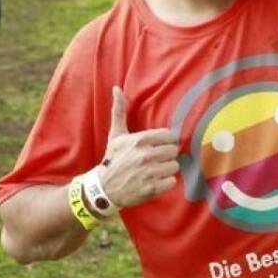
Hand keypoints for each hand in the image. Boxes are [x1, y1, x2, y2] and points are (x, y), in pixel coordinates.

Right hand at [99, 86, 178, 208]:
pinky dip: (166, 183)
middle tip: (157, 160)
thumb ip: (119, 111)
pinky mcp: (152, 188)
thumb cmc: (112, 159)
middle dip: (167, 156)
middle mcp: (146, 155)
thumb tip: (116, 88)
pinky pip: (172, 182)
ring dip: (167, 169)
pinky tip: (156, 181)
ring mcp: (150, 172)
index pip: (170, 136)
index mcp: (140, 140)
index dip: (166, 142)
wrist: (103, 188)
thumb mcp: (116, 134)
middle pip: (174, 151)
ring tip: (156, 171)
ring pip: (175, 166)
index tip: (159, 146)